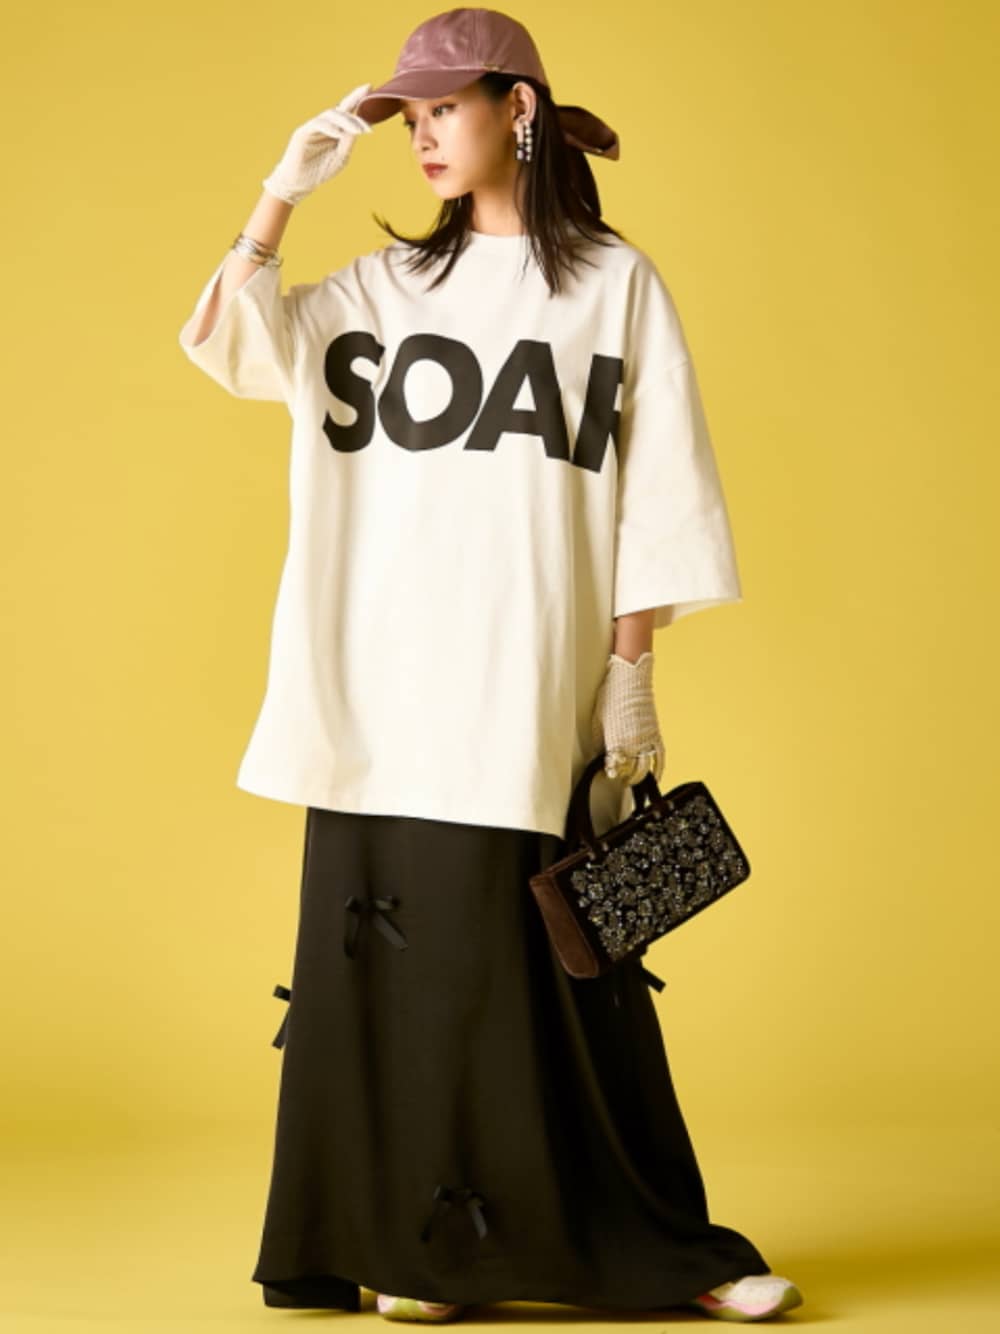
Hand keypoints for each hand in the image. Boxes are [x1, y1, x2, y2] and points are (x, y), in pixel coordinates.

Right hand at [262, 84, 373, 205]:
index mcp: (335, 129)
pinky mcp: (303, 132)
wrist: (300, 184)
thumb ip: (349, 142)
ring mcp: (313, 127)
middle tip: (368, 114)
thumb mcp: (341, 157)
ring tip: (359, 131)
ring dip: (347, 121)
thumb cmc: (320, 170)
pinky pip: (318, 124)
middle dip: (355, 104)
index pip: (347, 110)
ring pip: (331, 114)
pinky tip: (339, 134)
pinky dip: (330, 128)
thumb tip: (359, 127)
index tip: (370, 87)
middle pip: (340, 108)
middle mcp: (325, 124)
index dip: (357, 98)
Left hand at [590, 650, 665, 785]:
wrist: (630, 676)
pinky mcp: (656, 734)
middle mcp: (633, 743)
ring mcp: (647, 739)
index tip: (607, 772)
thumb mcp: (597, 719)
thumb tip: (600, 753)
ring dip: (639, 777)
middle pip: (632, 772)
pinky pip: (660, 758)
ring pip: (646, 769)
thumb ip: (600, 740)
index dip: (611, 773)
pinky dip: (658, 770)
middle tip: (619, 778)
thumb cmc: (611, 695)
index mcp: (616, 740)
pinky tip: (655, 777)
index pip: (615, 767)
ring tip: (632, 780)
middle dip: (625, 779)